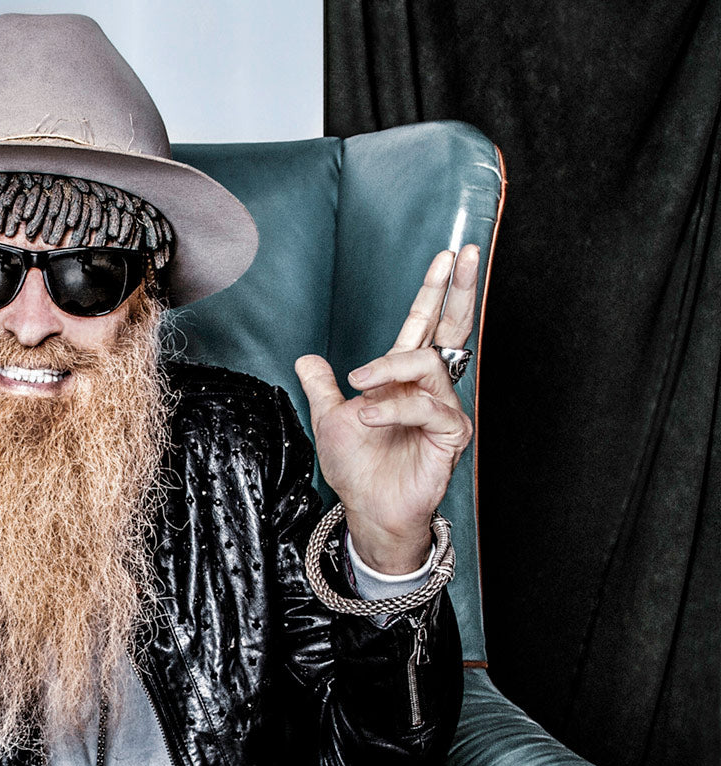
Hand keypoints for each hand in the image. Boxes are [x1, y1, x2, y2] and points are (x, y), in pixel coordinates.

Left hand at [294, 247, 478, 572]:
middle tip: (464, 255)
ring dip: (387, 372)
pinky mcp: (450, 433)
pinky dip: (393, 408)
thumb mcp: (328, 418)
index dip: (435, 291)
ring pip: (425, 365)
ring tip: (359, 393)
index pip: (424, 324)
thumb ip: (321, 387)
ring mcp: (443, 408)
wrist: (365, 506)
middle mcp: (429, 387)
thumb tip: (306, 359)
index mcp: (404, 377)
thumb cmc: (356, 466)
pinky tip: (369, 416)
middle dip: (458, 290)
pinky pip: (427, 407)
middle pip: (451, 328)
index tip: (450, 255)